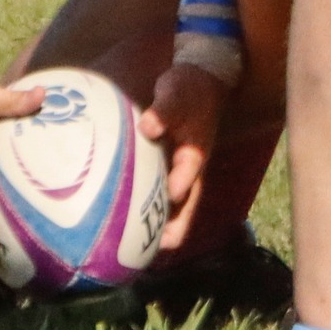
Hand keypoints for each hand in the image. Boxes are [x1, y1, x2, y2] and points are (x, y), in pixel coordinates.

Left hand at [139, 62, 226, 252]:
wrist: (200, 82)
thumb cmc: (188, 89)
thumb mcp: (176, 93)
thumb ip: (164, 110)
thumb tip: (147, 127)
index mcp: (195, 152)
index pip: (187, 175)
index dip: (177, 188)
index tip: (165, 202)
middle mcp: (191, 168)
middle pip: (186, 205)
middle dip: (173, 227)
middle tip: (157, 247)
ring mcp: (182, 171)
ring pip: (176, 207)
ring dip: (163, 225)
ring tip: (141, 247)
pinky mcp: (172, 169)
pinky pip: (163, 195)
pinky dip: (152, 210)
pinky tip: (130, 220)